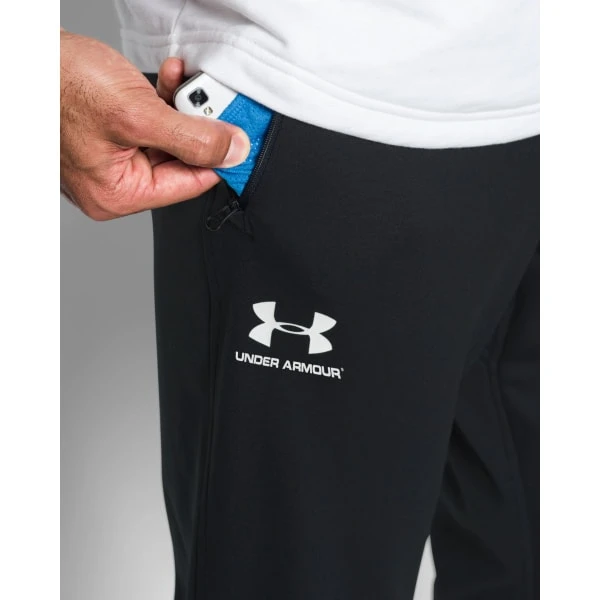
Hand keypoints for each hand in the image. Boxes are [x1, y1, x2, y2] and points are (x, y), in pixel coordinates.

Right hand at [60, 31, 249, 219]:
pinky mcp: (110, 135)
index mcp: (119, 195)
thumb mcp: (137, 114)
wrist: (24, 55)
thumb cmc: (59, 86)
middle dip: (195, 126)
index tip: (238, 136)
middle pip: (180, 161)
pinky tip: (167, 79)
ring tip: (180, 82)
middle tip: (206, 99)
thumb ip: (192, 137)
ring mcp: (111, 159)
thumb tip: (232, 152)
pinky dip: (164, 101)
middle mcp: (115, 184)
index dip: (217, 158)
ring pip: (169, 139)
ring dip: (181, 108)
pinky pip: (151, 125)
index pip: (189, 184)